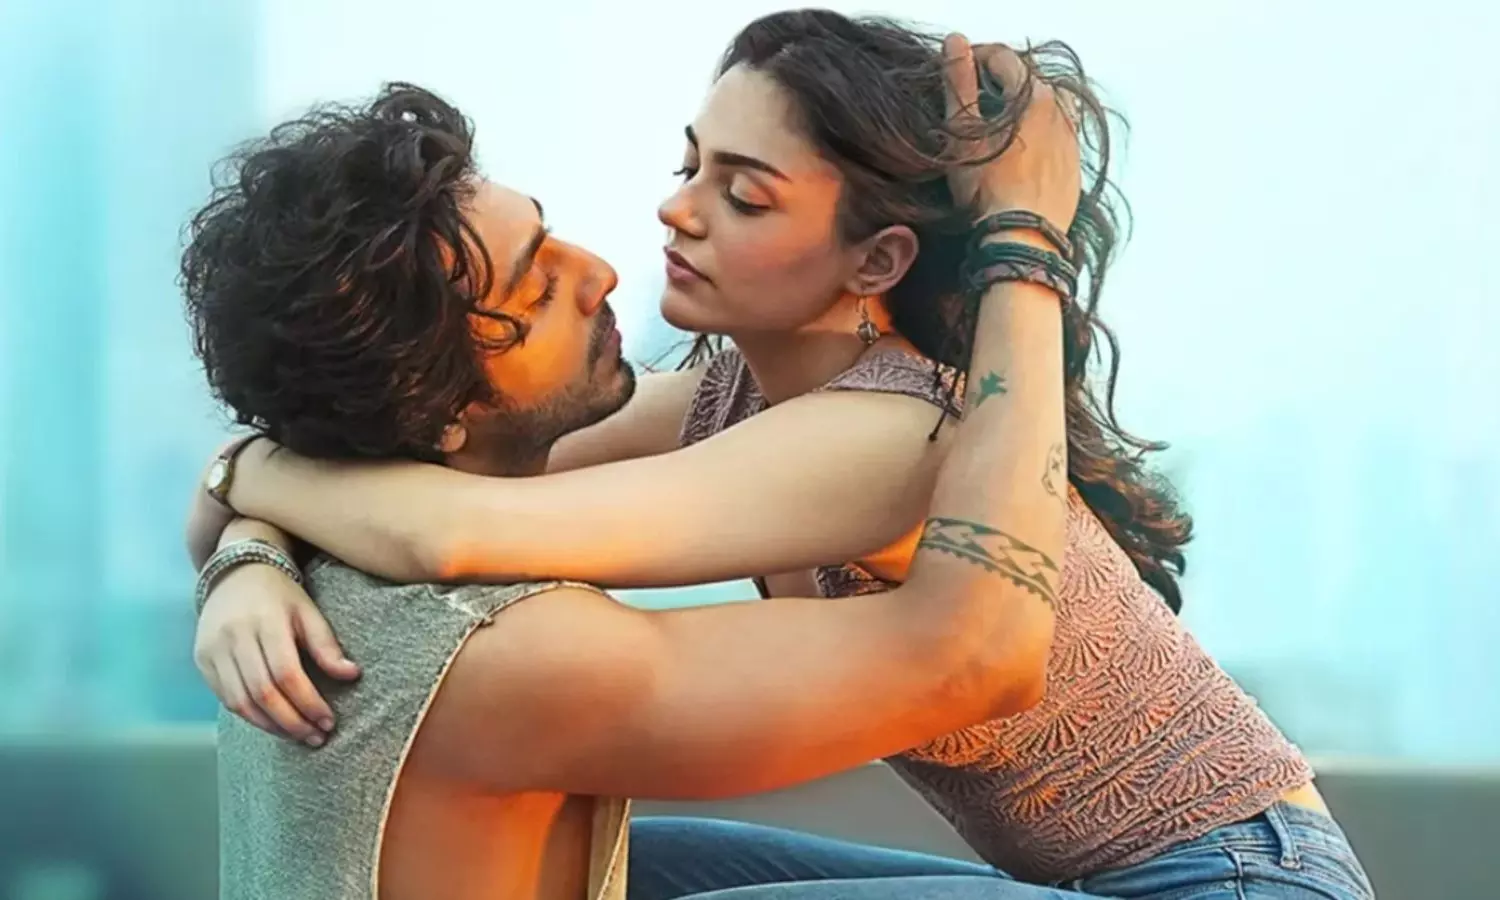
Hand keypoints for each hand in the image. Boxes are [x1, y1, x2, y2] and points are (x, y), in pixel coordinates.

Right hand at [193, 561, 359, 744]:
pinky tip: (273, 723)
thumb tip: (352, 676)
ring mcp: (213, 649)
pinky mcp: (201, 659)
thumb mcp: (308, 611)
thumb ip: (326, 645)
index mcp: (265, 621)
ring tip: (298, 736)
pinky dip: (250, 716)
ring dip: (271, 726)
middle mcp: (234, 636)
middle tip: (316, 737)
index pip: (287, 673)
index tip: (328, 721)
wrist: (236, 573)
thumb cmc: (280, 595)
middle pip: (263, 692)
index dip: (308, 702)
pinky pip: (225, 698)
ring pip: (240, 702)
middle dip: (292, 722)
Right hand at [942, 34, 1081, 230]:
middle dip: (999, 81)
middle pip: (1026, 78)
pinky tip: (1018, 150)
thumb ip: (958, 82)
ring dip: (1020, 105)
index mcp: (1032, 95)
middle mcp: (1058, 110)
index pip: (1003, 58)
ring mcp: (1070, 137)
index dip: (976, 58)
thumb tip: (956, 42)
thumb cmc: (987, 188)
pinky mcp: (1074, 163)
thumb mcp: (962, 133)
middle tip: (972, 96)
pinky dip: (1037, 130)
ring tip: (996, 123)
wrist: (1022, 237)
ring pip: (1045, 104)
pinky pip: (1056, 133)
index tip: (957, 70)